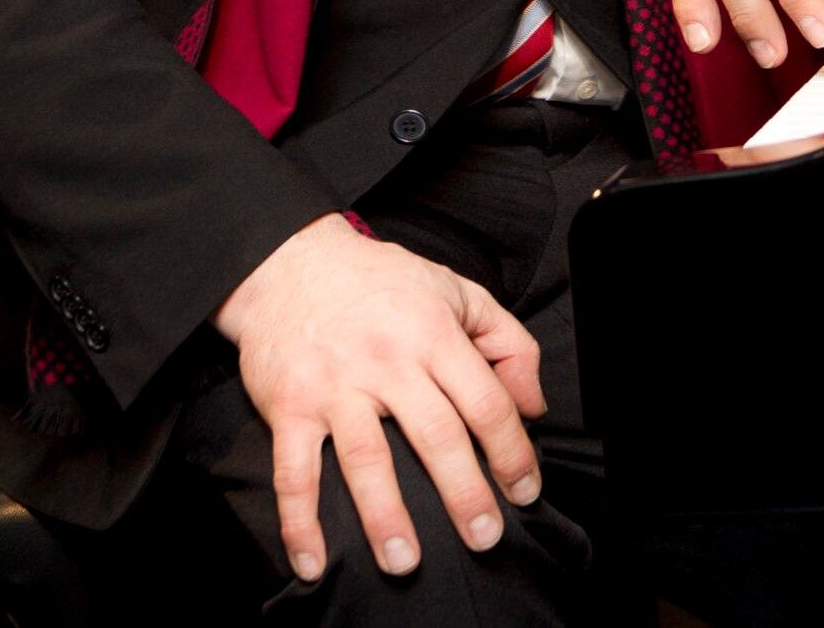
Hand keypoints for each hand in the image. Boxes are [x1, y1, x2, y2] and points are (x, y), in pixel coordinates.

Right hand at [208, 212, 545, 583]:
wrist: (291, 262)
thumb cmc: (381, 281)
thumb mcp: (454, 290)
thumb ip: (505, 341)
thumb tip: (533, 406)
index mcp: (432, 332)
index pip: (483, 400)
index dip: (510, 450)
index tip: (525, 490)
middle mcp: (386, 359)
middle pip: (435, 435)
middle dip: (465, 493)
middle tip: (485, 538)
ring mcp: (335, 384)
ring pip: (366, 459)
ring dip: (386, 516)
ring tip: (405, 561)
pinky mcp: (290, 405)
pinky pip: (294, 471)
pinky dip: (299, 520)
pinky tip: (312, 560)